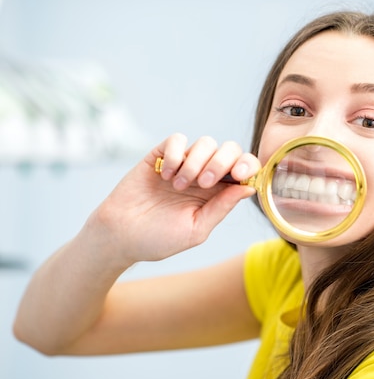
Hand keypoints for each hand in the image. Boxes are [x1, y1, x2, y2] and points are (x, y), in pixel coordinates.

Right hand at [86, 133, 260, 264]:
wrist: (119, 235)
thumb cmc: (158, 238)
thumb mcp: (196, 229)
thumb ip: (222, 208)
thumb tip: (249, 188)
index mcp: (218, 193)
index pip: (244, 169)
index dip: (248, 166)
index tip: (239, 175)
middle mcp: (204, 175)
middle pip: (230, 149)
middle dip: (222, 162)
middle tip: (204, 183)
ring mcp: (183, 164)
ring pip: (206, 142)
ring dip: (196, 162)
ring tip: (179, 185)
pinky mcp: (161, 156)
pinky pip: (177, 139)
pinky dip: (176, 154)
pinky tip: (166, 175)